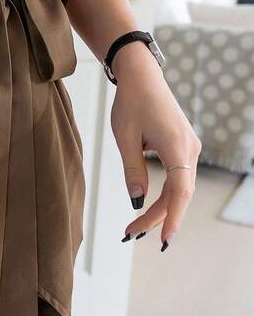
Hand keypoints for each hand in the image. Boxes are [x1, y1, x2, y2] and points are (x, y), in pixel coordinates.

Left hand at [110, 42, 201, 249]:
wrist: (142, 76)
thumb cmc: (131, 102)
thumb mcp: (125, 138)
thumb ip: (132, 170)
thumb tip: (136, 201)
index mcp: (177, 147)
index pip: (179, 192)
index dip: (172, 217)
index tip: (164, 238)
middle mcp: (189, 149)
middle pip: (178, 194)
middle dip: (156, 217)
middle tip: (131, 234)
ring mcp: (189, 148)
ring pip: (179, 187)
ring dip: (160, 208)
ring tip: (136, 226)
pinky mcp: (183, 146)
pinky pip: (178, 177)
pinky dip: (165, 193)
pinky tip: (149, 207)